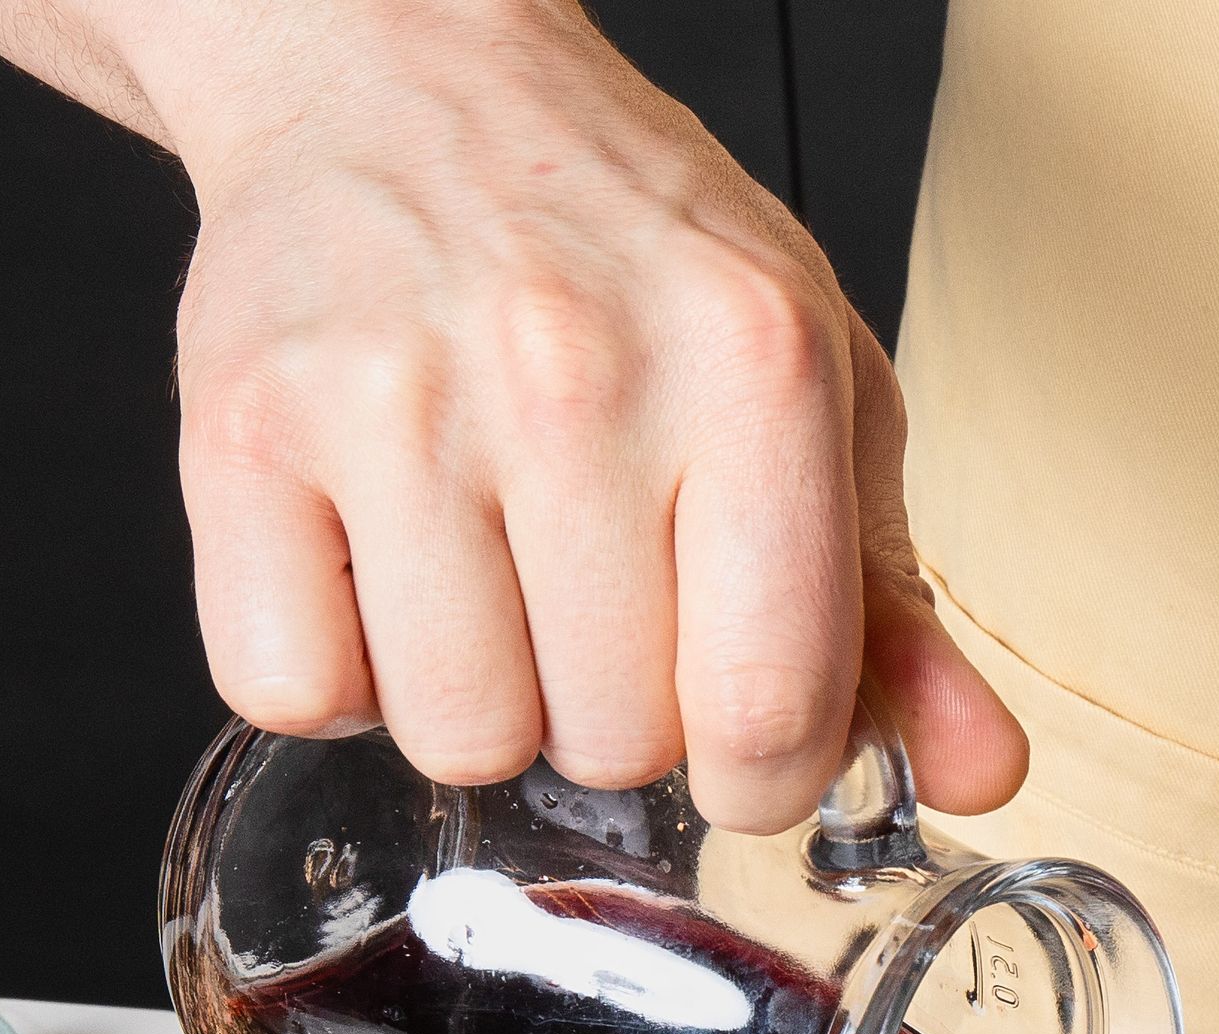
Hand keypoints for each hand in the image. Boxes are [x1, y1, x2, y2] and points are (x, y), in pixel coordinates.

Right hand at [151, 0, 1024, 829]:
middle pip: (614, 741)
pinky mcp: (239, 426)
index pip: (768, 707)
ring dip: (483, 700)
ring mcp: (392, 396)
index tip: (743, 742)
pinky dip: (335, 673)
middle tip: (597, 591)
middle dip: (619, 717)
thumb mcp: (817, 394)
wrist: (402, 71)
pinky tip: (378, 570)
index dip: (761, 776)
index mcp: (755, 363)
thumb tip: (979, 777)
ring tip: (491, 573)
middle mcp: (574, 370)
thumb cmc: (631, 255)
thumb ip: (896, 607)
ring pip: (460, 733)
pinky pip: (291, 691)